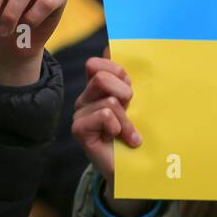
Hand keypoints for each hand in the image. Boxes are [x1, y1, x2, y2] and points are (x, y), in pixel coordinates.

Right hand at [70, 55, 150, 216]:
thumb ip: (125, 79)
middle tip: (130, 111)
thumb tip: (110, 46)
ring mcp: (80, 114)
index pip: (97, 64)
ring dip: (126, 119)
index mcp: (97, 89)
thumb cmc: (136, 135)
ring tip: (130, 134)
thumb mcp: (137, 104)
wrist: (133, 170)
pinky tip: (120, 139)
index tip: (130, 88)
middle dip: (124, 93)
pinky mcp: (79, 129)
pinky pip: (103, 115)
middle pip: (101, 77)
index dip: (116, 71)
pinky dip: (118, 127)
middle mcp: (85, 99)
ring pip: (108, 100)